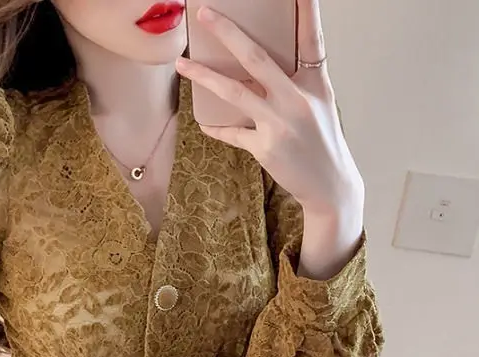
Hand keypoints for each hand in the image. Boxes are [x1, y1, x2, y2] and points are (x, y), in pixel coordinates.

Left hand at [176, 0, 363, 218]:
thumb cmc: (322, 142)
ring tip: (182, 64)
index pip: (311, 39)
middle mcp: (297, 99)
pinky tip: (204, 122)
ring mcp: (279, 123)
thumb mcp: (318, 105)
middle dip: (228, 33)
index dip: (306, 11)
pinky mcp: (265, 147)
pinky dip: (217, 127)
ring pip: (234, 92)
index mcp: (315, 84)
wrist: (329, 184)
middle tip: (205, 14)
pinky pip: (232, 132)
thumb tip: (256, 68)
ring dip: (204, 76)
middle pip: (256, 58)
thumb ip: (294, 83)